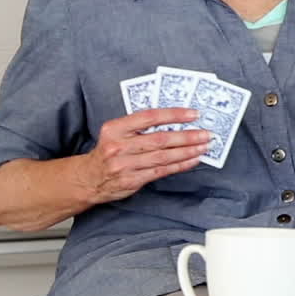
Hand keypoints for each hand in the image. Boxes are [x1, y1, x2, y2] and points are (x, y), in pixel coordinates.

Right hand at [76, 108, 209, 204]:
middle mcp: (119, 146)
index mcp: (115, 128)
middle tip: (206, 134)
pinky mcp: (132, 181)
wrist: (88, 179)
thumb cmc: (108, 151)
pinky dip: (180, 165)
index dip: (174, 114)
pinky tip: (192, 160)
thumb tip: (175, 120)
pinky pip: (161, 171)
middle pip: (160, 139)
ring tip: (204, 146)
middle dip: (187, 136)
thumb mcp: (116, 132)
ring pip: (163, 157)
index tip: (194, 114)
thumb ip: (139, 126)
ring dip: (188, 151)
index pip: (149, 117)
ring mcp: (125, 165)